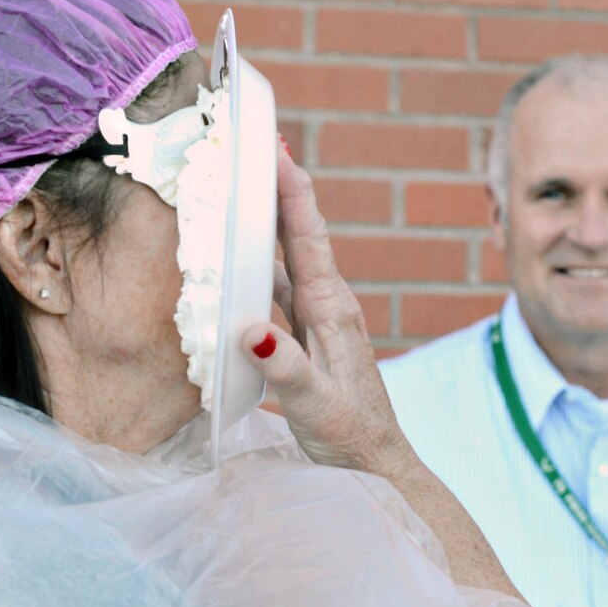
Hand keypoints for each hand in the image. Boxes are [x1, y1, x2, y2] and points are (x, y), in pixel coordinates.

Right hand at [244, 146, 414, 478]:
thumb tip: (252, 330)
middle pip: (297, 233)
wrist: (375, 464)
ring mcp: (318, 318)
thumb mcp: (315, 404)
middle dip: (276, 186)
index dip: (291, 189)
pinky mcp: (307, 335)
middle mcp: (328, 304)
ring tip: (236, 183)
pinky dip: (256, 263)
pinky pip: (277, 286)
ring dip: (263, 220)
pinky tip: (232, 255)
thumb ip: (287, 367)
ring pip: (285, 257)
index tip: (274, 146)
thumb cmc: (350, 436)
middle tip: (250, 142)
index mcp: (333, 309)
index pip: (308, 237)